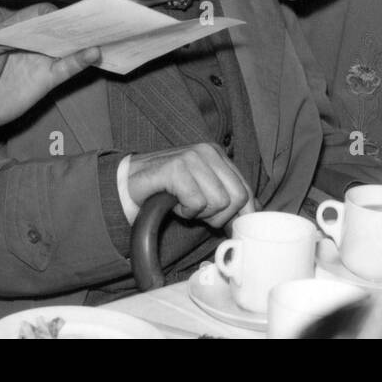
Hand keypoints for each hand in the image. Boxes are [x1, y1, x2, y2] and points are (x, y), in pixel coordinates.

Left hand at [0, 8, 99, 131]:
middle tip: (94, 15)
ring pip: (67, 47)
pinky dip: (81, 61)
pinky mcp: (47, 81)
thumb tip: (25, 28)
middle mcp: (33, 42)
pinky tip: (94, 54)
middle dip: (75, 21)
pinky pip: (67, 69)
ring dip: (84, 39)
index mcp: (17, 29)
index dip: (53, 10)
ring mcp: (42, 61)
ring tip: (103, 31)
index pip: (40, 14)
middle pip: (58, 27)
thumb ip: (0, 36)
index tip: (66, 9)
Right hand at [126, 144, 253, 227]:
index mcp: (218, 155)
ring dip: (199, 213)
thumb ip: (226, 197)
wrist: (128, 185)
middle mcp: (208, 151)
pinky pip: (196, 202)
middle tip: (198, 213)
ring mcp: (191, 157)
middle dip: (219, 216)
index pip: (246, 190)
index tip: (229, 229)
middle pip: (236, 198)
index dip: (241, 216)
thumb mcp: (202, 192)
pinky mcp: (175, 168)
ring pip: (218, 202)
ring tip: (183, 204)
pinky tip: (174, 203)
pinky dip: (185, 211)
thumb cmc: (167, 191)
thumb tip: (252, 216)